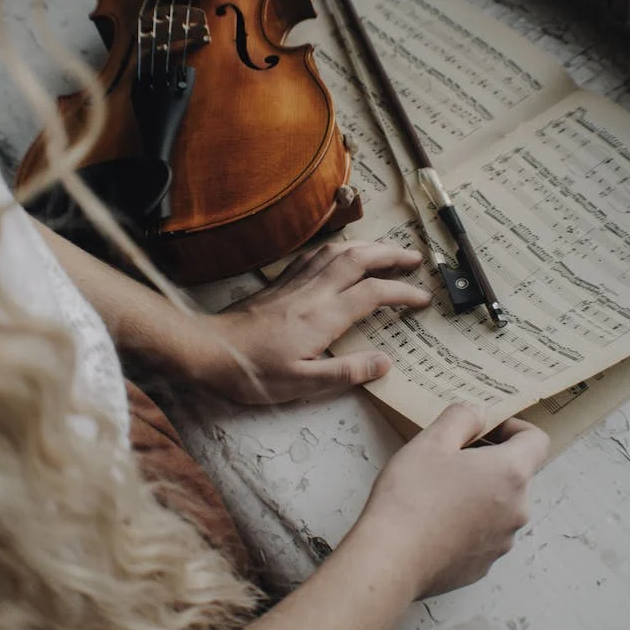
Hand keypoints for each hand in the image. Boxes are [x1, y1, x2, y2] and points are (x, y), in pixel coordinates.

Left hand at [195, 241, 432, 403]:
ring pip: (337, 251)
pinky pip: (315, 255)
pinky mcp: (279, 283)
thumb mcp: (302, 383)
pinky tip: (341, 253)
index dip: (402, 293)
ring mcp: (295, 284)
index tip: (422, 300)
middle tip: (415, 260)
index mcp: (323, 316)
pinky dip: (337, 249)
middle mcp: (313, 292)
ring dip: (367, 246)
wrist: (208, 350)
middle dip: (391, 255)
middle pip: (359, 259)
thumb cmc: (252, 372)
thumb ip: (346, 372)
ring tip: (387, 251)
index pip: (373, 294)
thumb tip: (385, 362)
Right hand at [351, 404, 549, 598]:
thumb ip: (462, 417)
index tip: (486, 430)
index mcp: (510, 473)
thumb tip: (479, 413)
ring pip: (499, 506)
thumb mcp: (432, 440)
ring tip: (438, 493)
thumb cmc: (412, 496)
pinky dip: (468, 524)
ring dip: (479, 494)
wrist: (391, 559)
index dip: (513, 428)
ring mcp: (502, 541)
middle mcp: (517, 509)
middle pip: (516, 474)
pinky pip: (484, 535)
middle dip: (489, 462)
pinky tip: (434, 523)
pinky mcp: (483, 565)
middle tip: (450, 459)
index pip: (536, 440)